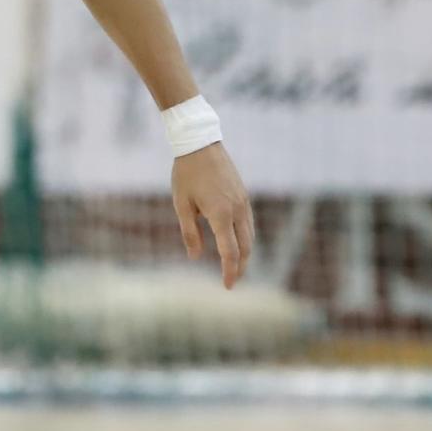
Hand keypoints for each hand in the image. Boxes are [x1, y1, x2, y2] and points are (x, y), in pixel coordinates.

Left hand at [171, 143, 253, 288]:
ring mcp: (244, 202)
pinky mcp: (244, 196)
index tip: (227, 286)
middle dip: (240, 266)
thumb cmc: (186, 174)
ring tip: (236, 266)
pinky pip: (249, 223)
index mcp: (221, 214)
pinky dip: (245, 238)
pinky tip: (237, 243)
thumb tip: (195, 257)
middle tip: (232, 281)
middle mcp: (237, 210)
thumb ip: (189, 232)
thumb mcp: (181, 204)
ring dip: (245, 253)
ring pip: (250, 235)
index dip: (229, 271)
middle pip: (246, 247)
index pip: (230, 251)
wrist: (201, 143)